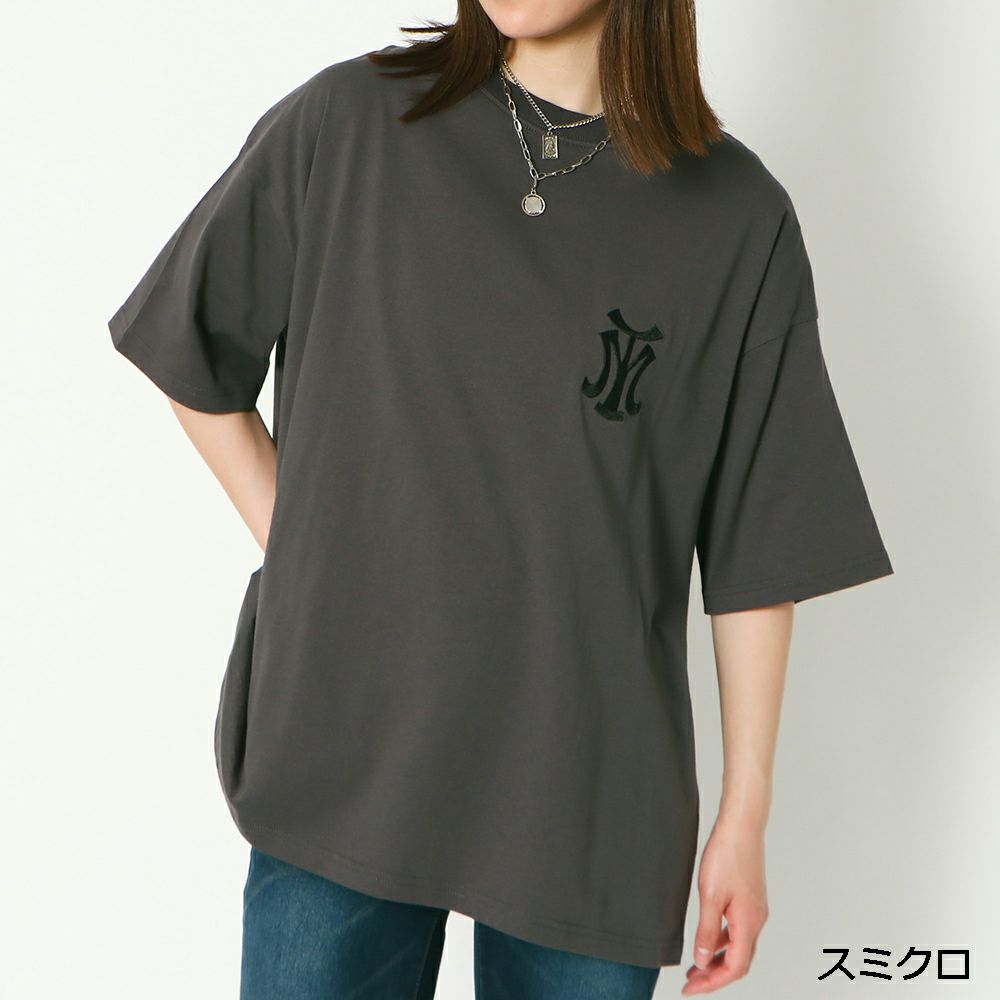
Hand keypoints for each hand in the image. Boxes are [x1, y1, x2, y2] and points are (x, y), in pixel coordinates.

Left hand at [681, 819, 768, 993]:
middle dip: (715, 975)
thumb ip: (706, 930)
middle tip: (692, 983)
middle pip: (738, 961)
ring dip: (717, 958)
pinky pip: (737, 929)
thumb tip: (702, 960)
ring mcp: (755, 909)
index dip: (712, 983)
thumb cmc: (727, 855)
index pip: (733, 968)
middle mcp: (756, 920)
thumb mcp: (710, 895)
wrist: (742, 825)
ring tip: (695, 965)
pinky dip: (722, 940)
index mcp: (748, 923)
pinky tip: (707, 936)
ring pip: (738, 945)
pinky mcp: (750, 898)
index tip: (691, 989)